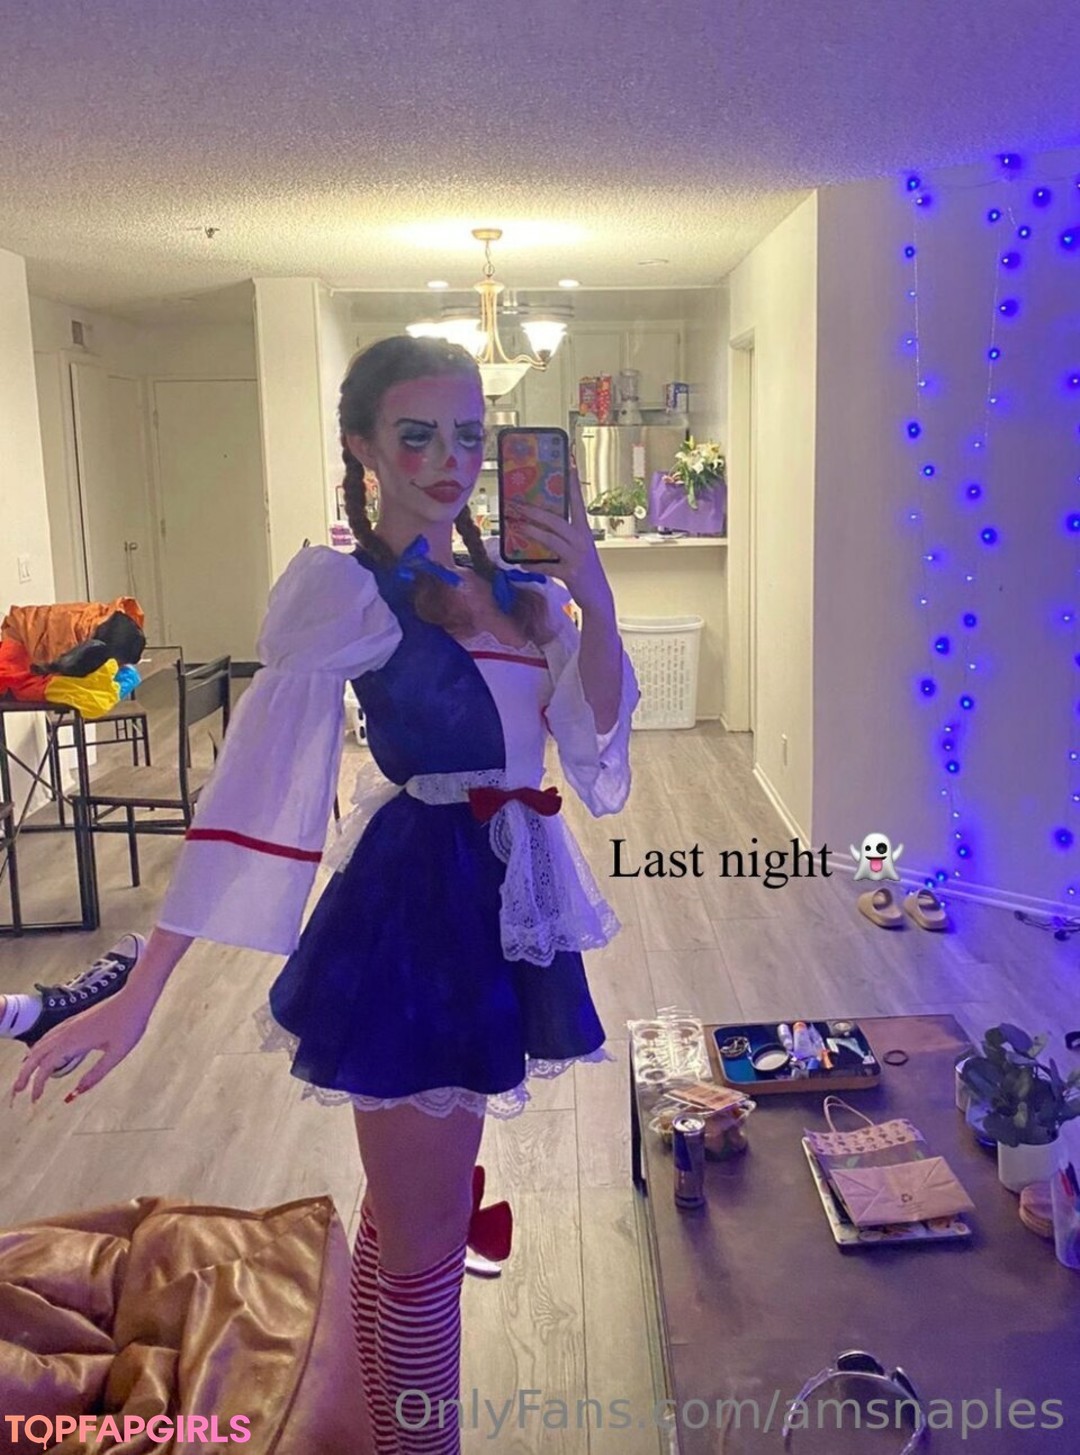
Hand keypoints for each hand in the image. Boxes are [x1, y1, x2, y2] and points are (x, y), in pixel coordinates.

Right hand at [10, 990, 152, 1106]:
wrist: (135, 997)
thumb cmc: (129, 1024)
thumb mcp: (116, 1054)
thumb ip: (96, 1074)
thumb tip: (77, 1093)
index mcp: (74, 1041)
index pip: (46, 1066)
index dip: (37, 1084)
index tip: (35, 1100)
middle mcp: (67, 1031)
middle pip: (36, 1054)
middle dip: (24, 1074)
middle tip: (17, 1092)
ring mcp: (70, 1024)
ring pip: (41, 1043)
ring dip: (30, 1061)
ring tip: (25, 1077)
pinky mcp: (75, 1020)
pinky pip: (49, 1036)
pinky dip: (39, 1048)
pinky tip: (41, 1054)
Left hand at [505, 455, 611, 611]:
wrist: (598, 597)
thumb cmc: (583, 570)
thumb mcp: (576, 549)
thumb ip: (562, 537)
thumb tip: (536, 526)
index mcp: (583, 531)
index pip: (577, 503)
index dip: (572, 485)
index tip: (567, 464)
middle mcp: (582, 540)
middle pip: (556, 520)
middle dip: (534, 511)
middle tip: (515, 503)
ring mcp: (577, 556)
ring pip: (551, 539)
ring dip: (531, 531)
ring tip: (515, 526)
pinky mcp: (571, 573)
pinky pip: (548, 566)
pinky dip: (534, 565)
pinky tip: (522, 563)